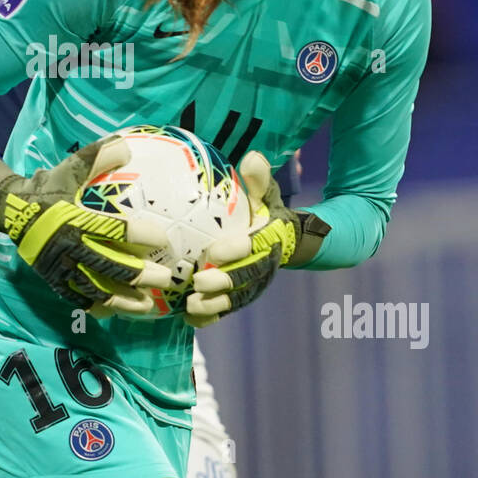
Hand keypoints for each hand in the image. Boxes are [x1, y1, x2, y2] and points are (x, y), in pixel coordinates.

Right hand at [0, 135, 175, 315]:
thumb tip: (126, 147)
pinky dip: (97, 308)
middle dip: (140, 276)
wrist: (12, 210)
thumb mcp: (69, 169)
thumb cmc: (47, 189)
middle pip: (110, 266)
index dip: (138, 235)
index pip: (113, 230)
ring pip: (97, 290)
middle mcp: (70, 247)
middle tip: (165, 279)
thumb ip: (97, 157)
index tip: (162, 239)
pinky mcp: (53, 280)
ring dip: (124, 300)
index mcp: (76, 219)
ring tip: (148, 305)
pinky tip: (115, 313)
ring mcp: (61, 268)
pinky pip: (77, 299)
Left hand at [186, 150, 329, 327]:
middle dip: (223, 282)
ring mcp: (254, 285)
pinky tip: (190, 320)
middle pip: (244, 277)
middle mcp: (263, 265)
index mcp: (268, 239)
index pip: (253, 246)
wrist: (287, 242)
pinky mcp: (244, 297)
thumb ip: (259, 180)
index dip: (235, 250)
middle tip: (198, 282)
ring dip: (215, 305)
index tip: (213, 252)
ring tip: (191, 306)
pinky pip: (228, 311)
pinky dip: (211, 318)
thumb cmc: (267, 214)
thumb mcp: (267, 195)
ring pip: (237, 299)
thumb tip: (252, 156)